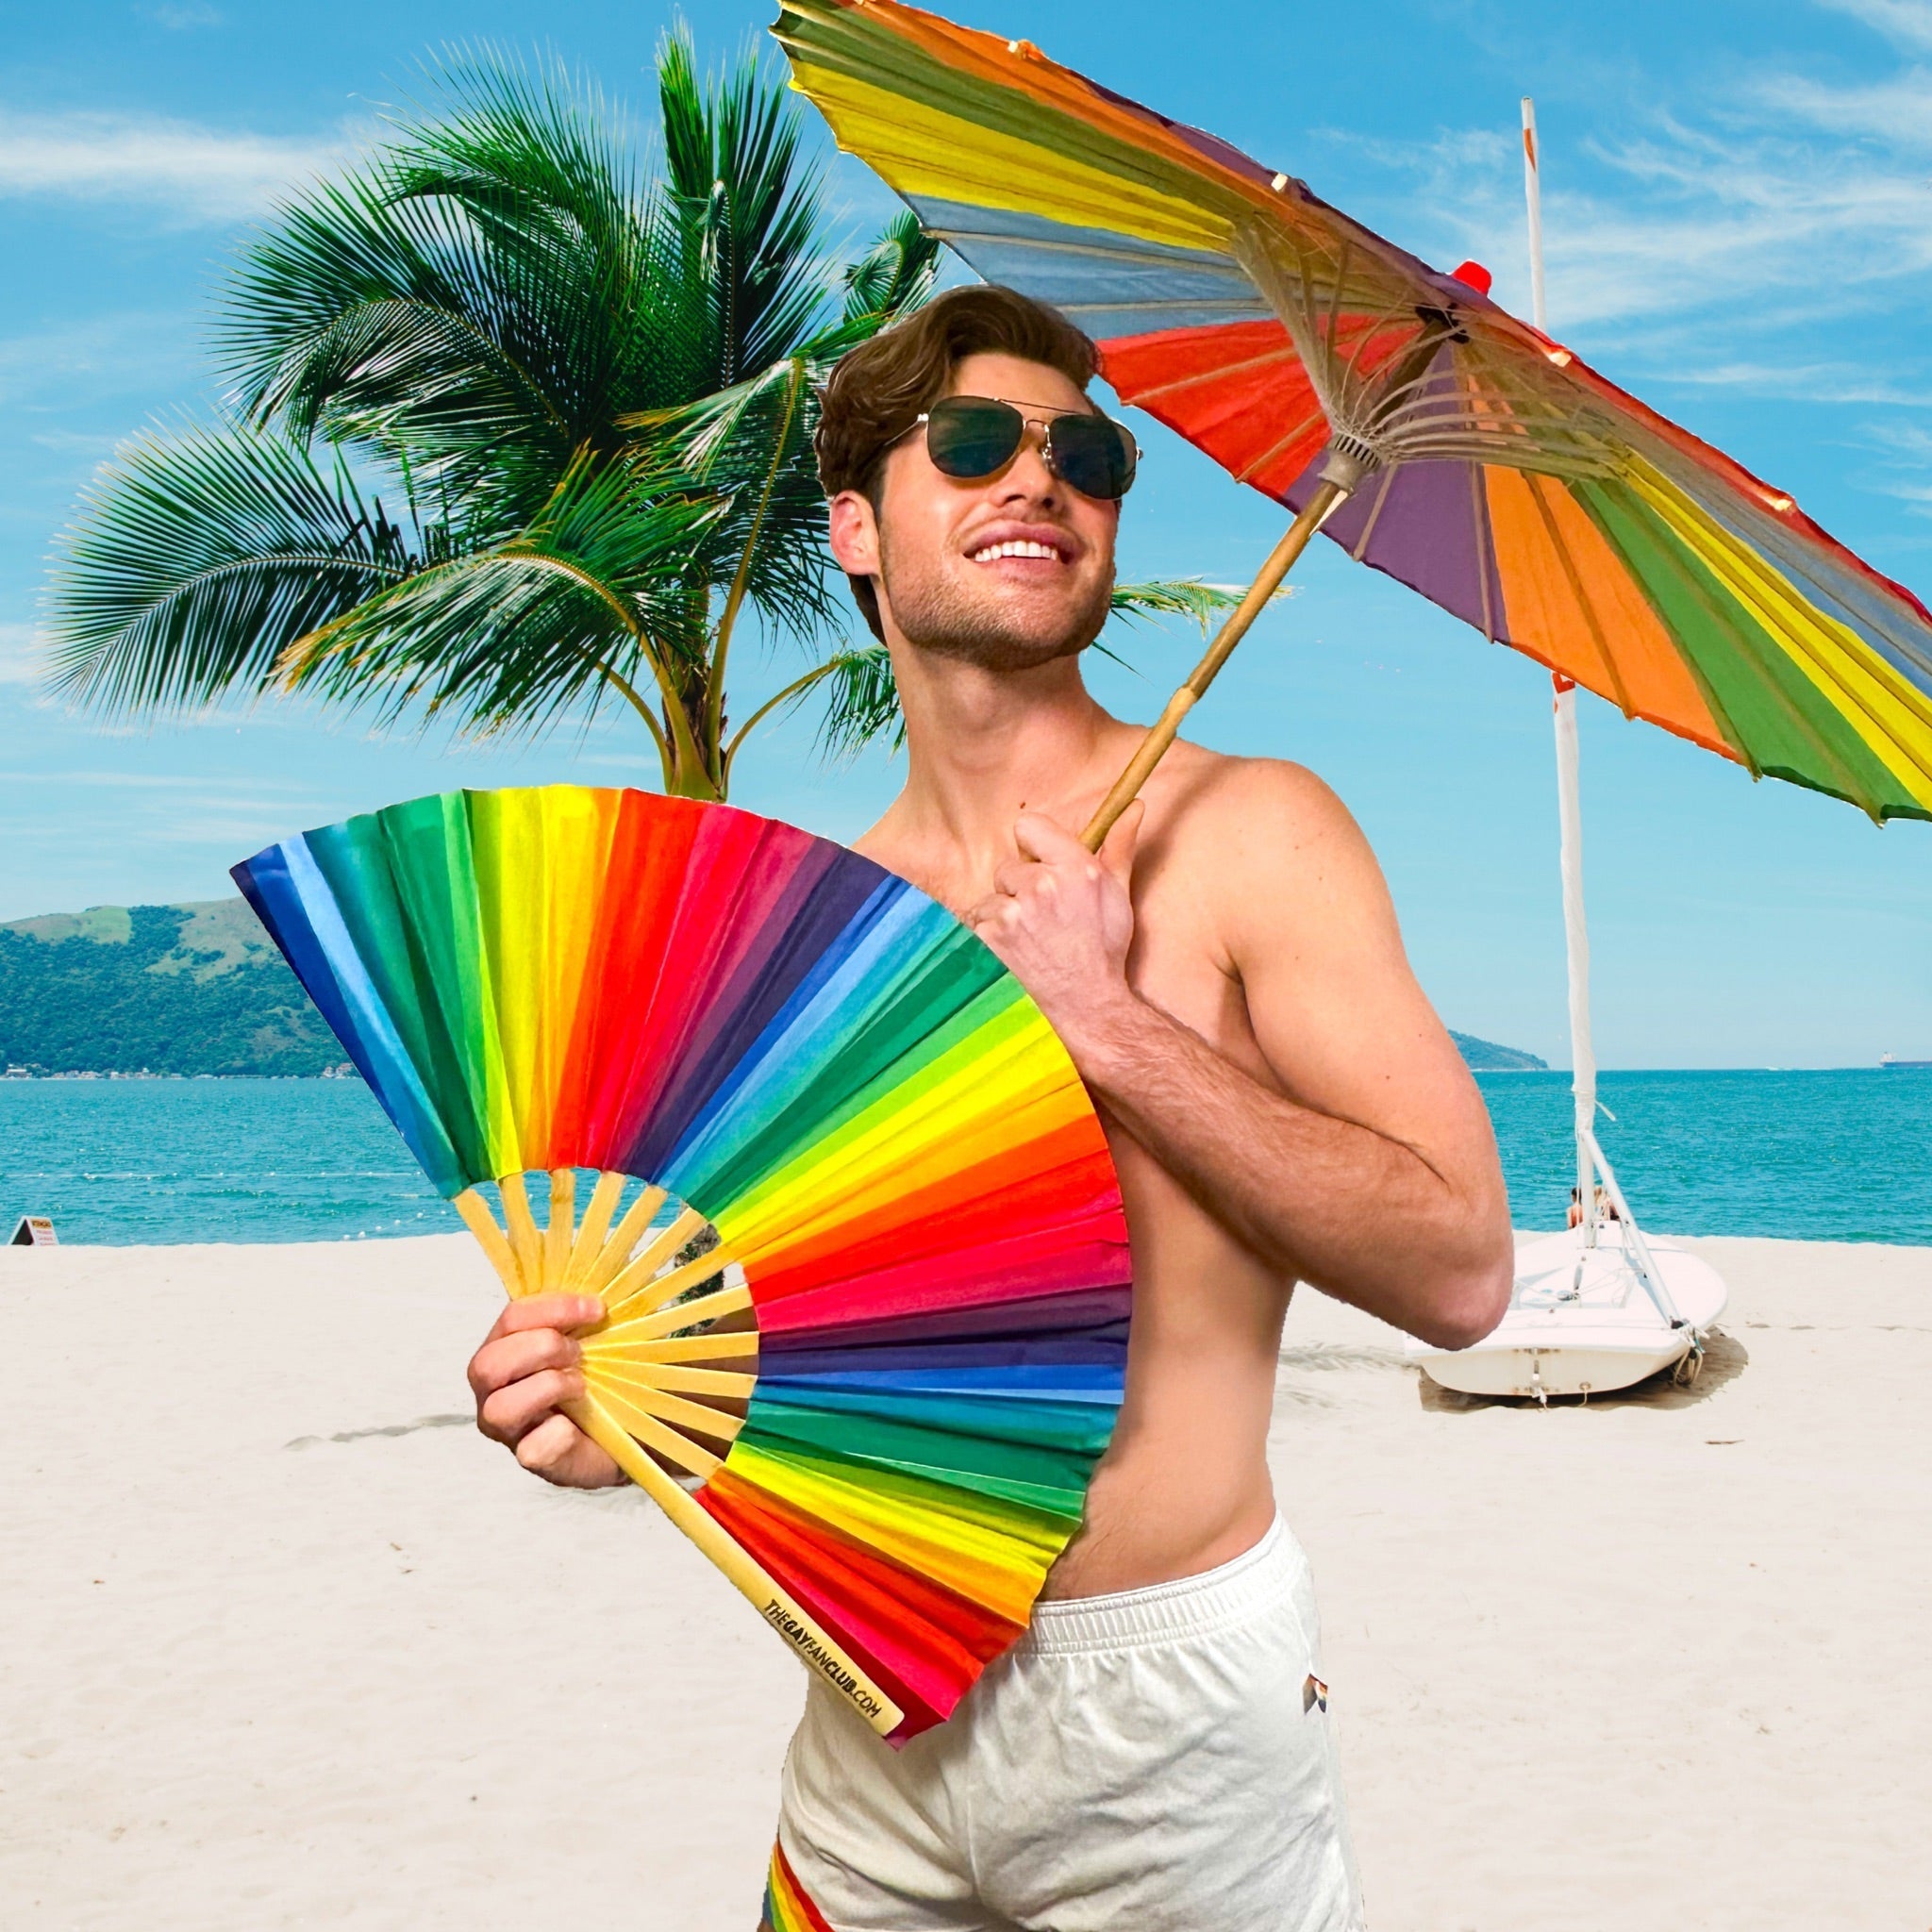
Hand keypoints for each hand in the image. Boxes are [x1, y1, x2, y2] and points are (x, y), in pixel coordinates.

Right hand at [466, 1294, 624, 1488]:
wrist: (636, 1427)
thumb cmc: (607, 1377)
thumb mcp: (599, 1337)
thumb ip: (590, 1313)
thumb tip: (608, 1284)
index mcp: (508, 1348)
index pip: (512, 1318)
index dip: (553, 1309)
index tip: (596, 1309)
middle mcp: (495, 1389)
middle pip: (488, 1363)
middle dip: (541, 1348)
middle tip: (579, 1353)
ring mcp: (509, 1429)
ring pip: (499, 1407)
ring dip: (547, 1386)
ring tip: (579, 1384)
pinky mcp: (532, 1459)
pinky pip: (531, 1449)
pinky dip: (558, 1433)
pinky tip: (577, 1425)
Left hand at [965, 802, 1143, 1059]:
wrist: (1086, 1002)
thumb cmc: (1105, 949)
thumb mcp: (1119, 893)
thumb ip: (1119, 845)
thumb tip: (1135, 805)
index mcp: (1076, 868)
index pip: (1028, 825)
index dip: (1033, 846)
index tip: (1042, 864)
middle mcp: (1043, 885)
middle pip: (1009, 865)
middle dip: (1020, 886)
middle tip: (1044, 915)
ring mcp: (1015, 912)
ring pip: (993, 894)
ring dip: (1004, 912)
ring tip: (1030, 936)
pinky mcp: (992, 936)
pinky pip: (979, 920)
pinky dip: (991, 934)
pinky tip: (1016, 950)